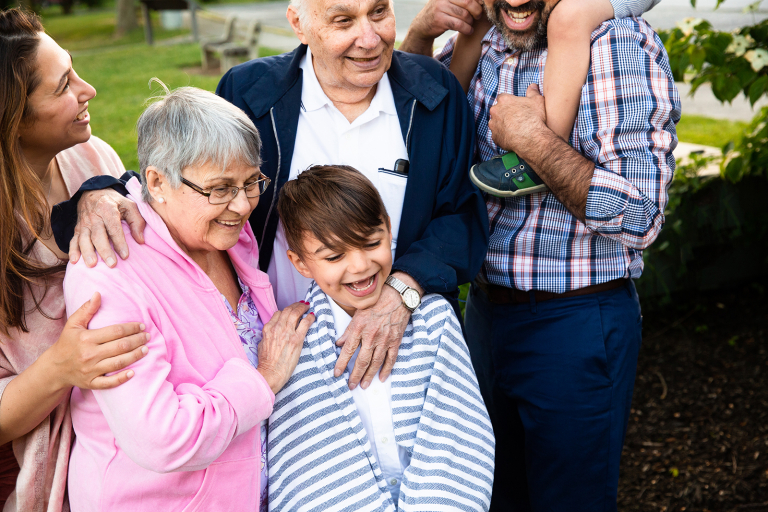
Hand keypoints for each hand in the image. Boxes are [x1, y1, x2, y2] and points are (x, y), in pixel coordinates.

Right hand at [47, 292, 148, 389]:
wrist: (55, 368)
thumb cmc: (67, 343)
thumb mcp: (73, 324)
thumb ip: (86, 309)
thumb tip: (98, 294)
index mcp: (86, 338)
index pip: (115, 331)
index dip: (131, 327)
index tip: (141, 325)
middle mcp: (89, 354)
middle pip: (120, 346)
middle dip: (137, 340)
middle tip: (147, 337)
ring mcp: (90, 370)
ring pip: (118, 363)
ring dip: (135, 356)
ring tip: (146, 350)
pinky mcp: (91, 383)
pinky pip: (109, 383)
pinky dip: (122, 378)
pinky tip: (133, 372)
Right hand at [70, 189, 145, 267]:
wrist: (93, 192)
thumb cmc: (115, 202)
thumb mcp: (129, 205)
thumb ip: (137, 222)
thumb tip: (140, 240)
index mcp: (107, 208)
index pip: (114, 227)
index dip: (119, 242)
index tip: (125, 255)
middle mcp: (94, 216)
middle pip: (98, 235)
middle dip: (104, 250)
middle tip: (111, 264)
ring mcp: (84, 223)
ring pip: (84, 239)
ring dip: (87, 252)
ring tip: (92, 264)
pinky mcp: (77, 228)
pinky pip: (73, 240)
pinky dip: (73, 250)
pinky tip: (74, 261)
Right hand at [257, 302, 314, 393]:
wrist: (271, 373)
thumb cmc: (266, 363)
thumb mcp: (262, 345)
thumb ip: (267, 336)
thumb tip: (273, 334)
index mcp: (268, 329)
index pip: (278, 313)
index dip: (286, 311)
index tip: (291, 311)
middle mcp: (277, 328)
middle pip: (287, 310)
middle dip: (296, 305)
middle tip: (301, 304)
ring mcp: (287, 332)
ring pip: (296, 313)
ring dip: (302, 308)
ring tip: (307, 307)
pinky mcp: (296, 339)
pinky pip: (305, 323)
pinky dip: (309, 317)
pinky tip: (312, 316)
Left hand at [334, 273, 417, 389]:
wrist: (398, 296)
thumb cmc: (376, 302)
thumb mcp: (357, 313)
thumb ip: (348, 330)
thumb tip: (338, 343)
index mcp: (359, 328)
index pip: (348, 350)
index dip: (341, 363)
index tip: (336, 373)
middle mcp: (371, 336)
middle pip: (362, 360)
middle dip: (355, 375)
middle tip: (350, 386)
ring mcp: (385, 340)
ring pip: (375, 362)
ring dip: (369, 376)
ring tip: (363, 385)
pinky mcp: (395, 341)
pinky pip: (391, 359)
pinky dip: (386, 369)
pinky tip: (381, 378)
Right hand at [402, 0, 483, 54]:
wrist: (422, 26)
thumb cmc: (440, 13)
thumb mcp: (448, 2)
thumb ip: (461, 0)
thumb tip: (483, 1)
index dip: (478, 1)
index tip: (481, 7)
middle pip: (469, 2)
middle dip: (477, 11)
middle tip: (478, 16)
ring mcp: (440, 7)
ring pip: (464, 15)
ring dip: (471, 22)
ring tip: (470, 25)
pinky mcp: (440, 20)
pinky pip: (459, 24)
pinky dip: (466, 29)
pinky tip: (468, 31)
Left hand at [489, 84, 548, 160]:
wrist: (532, 139)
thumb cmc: (534, 118)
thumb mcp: (537, 101)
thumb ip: (533, 92)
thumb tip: (533, 86)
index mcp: (504, 100)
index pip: (502, 97)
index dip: (509, 102)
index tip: (514, 106)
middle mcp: (495, 111)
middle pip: (497, 110)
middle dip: (504, 113)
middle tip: (515, 118)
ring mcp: (493, 125)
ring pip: (496, 123)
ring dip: (502, 124)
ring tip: (514, 128)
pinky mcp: (495, 137)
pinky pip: (497, 135)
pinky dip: (503, 135)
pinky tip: (512, 137)